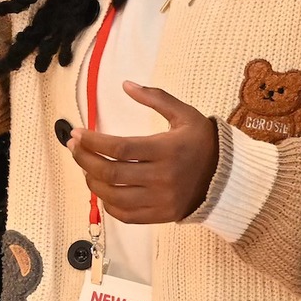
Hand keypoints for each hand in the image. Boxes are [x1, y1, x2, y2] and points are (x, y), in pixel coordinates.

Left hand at [68, 83, 219, 223]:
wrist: (227, 177)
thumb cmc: (202, 141)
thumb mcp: (184, 114)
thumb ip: (156, 97)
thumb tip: (126, 84)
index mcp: (166, 149)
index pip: (119, 148)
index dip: (93, 142)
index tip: (77, 133)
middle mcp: (161, 177)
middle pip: (111, 173)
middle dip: (85, 159)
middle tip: (74, 147)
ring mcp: (160, 200)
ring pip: (114, 196)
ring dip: (92, 181)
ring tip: (85, 166)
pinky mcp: (160, 215)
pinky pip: (125, 215)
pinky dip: (108, 203)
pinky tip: (103, 189)